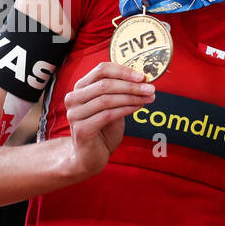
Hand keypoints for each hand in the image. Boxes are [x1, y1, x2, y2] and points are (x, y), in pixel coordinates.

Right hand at [64, 62, 154, 178]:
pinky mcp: (82, 129)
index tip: (142, 76)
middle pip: (105, 84)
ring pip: (107, 99)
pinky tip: (138, 107)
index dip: (123, 70)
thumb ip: (121, 93)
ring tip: (149, 98)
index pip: (101, 70)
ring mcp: (75, 114)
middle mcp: (74, 98)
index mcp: (81, 87)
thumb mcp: (112, 107)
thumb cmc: (103, 130)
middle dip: (131, 86)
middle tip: (151, 88)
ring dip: (132, 97)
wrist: (90, 156)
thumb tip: (143, 81)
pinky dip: (126, 109)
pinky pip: (107, 115)